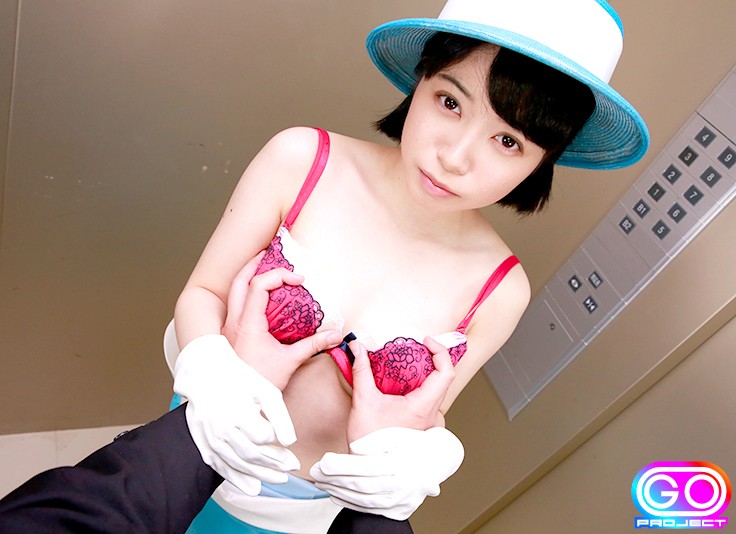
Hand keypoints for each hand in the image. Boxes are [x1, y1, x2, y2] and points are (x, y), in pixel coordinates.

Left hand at [174, 252, 340, 494]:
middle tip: (271, 254)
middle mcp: (234, 321)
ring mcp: (228, 328)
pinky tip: (257, 299)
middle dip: (255, 263)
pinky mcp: (228, 337)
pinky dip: (245, 294)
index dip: (280, 275)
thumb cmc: (258, 384)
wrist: (235, 406)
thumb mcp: (289, 362)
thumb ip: (314, 344)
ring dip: (248, 277)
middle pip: (240, 280)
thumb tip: (337, 333)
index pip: (260, 284)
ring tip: (263, 269)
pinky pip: (234, 305)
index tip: (299, 280)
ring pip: (233, 292)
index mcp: (247, 323)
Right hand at [309, 338, 463, 519]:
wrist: (368, 469)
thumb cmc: (368, 440)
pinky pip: (431, 401)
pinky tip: (406, 384)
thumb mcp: (363, 400)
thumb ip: (361, 370)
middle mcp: (432, 415)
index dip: (440, 351)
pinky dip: (423, 387)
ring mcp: (430, 423)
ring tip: (410, 363)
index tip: (425, 340)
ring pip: (438, 391)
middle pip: (444, 379)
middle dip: (433, 358)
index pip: (445, 372)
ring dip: (428, 373)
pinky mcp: (424, 427)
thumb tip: (357, 347)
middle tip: (416, 347)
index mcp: (423, 407)